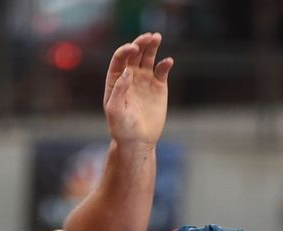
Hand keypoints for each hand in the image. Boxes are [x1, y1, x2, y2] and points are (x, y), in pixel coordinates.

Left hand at [103, 32, 171, 146]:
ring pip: (148, 57)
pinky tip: (168, 61)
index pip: (119, 59)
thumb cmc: (122, 128)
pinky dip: (165, 64)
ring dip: (152, 46)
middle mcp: (130, 76)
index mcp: (116, 79)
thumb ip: (119, 89)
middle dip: (140, 43)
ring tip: (157, 37)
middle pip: (134, 53)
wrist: (138, 142)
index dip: (125, 50)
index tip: (132, 48)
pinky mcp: (159, 86)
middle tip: (148, 37)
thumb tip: (127, 70)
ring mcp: (145, 80)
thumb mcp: (115, 110)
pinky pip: (162, 70)